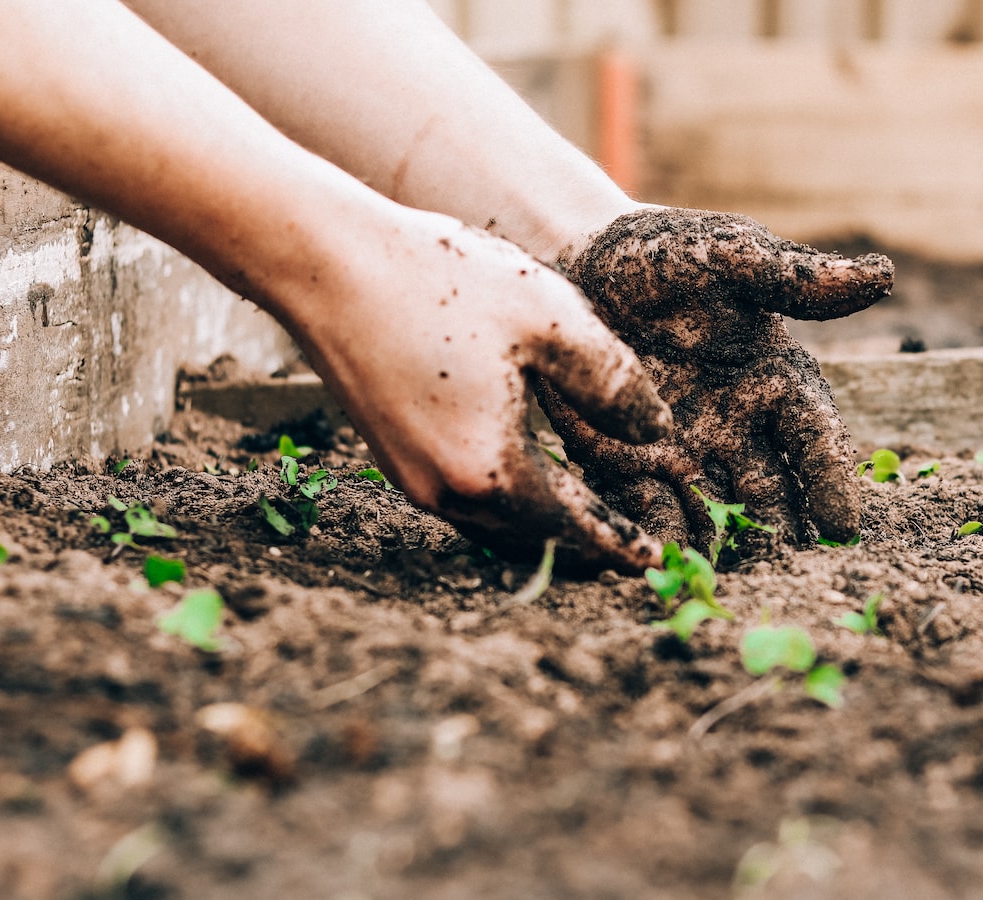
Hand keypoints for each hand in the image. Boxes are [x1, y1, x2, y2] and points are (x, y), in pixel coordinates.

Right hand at [275, 208, 671, 570]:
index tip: (654, 562)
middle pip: (533, 539)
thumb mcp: (552, 319)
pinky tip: (529, 478)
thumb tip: (656, 433)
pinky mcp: (392, 455)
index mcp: (492, 469)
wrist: (326, 263)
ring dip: (544, 528)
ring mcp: (412, 478)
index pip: (574, 528)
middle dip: (584, 546)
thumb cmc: (442, 281)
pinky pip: (465, 500)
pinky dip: (508, 502)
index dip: (619, 544)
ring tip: (589, 519)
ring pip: (496, 525)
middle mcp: (446, 492)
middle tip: (630, 549)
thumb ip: (614, 384)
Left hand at [538, 207, 892, 553]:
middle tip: (789, 576)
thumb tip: (882, 276)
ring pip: (715, 514)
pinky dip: (657, 539)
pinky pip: (647, 510)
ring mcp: (684, 453)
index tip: (843, 525)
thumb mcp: (729, 255)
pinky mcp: (627, 465)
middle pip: (771, 493)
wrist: (576, 260)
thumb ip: (794, 277)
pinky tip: (660, 567)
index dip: (831, 480)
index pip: (814, 438)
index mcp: (776, 380)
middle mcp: (738, 428)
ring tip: (727, 586)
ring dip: (723, 550)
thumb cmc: (665, 253)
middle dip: (781, 534)